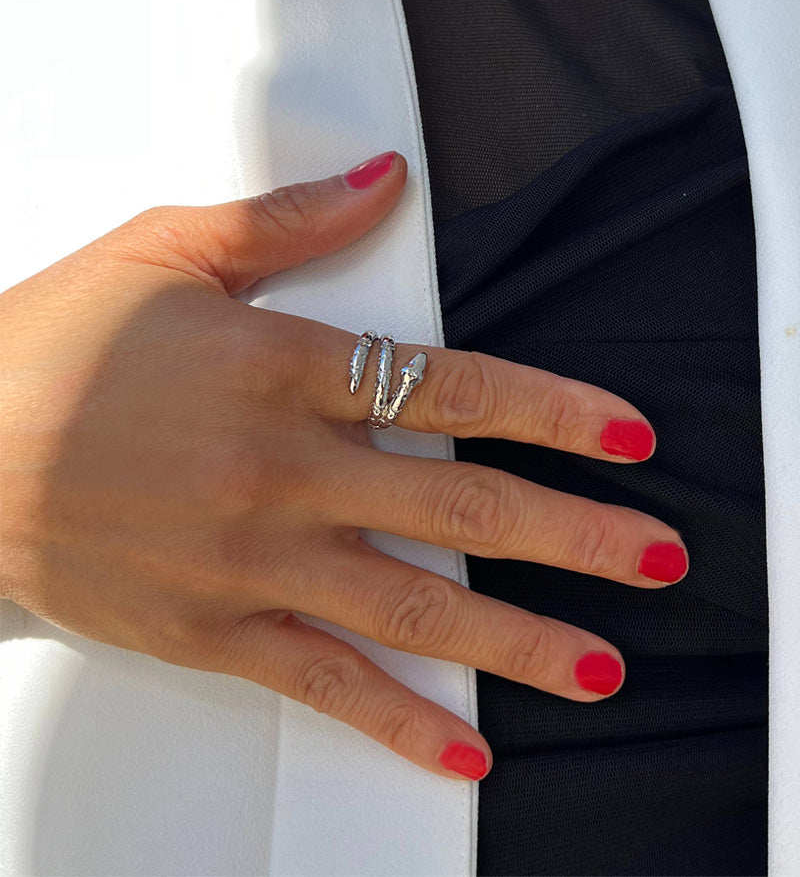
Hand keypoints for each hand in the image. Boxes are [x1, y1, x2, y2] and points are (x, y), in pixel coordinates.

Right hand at [0, 150, 686, 782]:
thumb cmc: (50, 345)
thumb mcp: (165, 252)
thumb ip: (288, 220)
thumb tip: (382, 180)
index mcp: (278, 367)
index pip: (450, 386)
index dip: (551, 409)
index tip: (622, 435)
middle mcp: (279, 470)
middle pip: (458, 504)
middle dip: (573, 532)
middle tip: (656, 553)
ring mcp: (249, 559)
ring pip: (412, 607)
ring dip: (519, 639)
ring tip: (600, 661)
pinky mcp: (212, 628)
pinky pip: (324, 683)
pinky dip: (400, 722)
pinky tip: (465, 748)